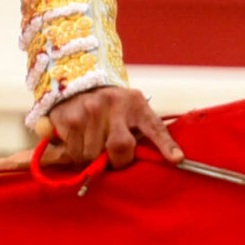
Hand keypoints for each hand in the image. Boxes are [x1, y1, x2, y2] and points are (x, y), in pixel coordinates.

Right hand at [39, 86, 184, 168]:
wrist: (81, 83)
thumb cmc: (116, 106)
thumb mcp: (137, 111)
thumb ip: (149, 133)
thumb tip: (176, 159)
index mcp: (137, 105)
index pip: (154, 127)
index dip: (166, 145)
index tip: (177, 159)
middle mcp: (112, 104)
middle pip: (118, 148)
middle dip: (116, 161)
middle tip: (113, 156)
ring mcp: (88, 110)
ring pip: (92, 155)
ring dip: (93, 159)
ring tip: (95, 145)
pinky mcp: (67, 118)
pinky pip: (72, 152)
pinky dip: (74, 155)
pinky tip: (79, 141)